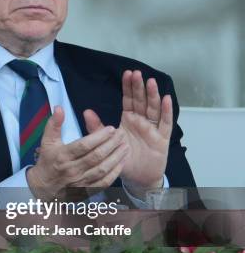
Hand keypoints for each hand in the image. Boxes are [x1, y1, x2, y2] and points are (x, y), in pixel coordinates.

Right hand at [26, 106, 128, 200]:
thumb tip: (59, 107)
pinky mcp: (87, 190)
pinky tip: (122, 162)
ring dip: (116, 157)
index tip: (110, 129)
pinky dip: (115, 173)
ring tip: (126, 146)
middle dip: (111, 144)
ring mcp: (80, 181)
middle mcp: (72, 169)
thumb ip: (54, 124)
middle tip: (121, 135)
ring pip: (102, 169)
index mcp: (63, 156)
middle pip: (96, 156)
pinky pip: (104, 182)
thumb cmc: (47, 161)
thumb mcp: (47, 141)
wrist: (43, 188)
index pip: (83, 145)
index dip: (98, 137)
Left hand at [85, 70, 172, 194]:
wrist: (138, 179)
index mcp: (129, 120)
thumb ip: (97, 128)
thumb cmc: (124, 159)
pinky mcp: (162, 138)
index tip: (126, 74)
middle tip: (137, 73)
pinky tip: (167, 99)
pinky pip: (165, 123)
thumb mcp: (107, 143)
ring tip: (150, 82)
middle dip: (139, 87)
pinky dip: (167, 111)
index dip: (128, 87)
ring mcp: (153, 128)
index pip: (129, 100)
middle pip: (142, 101)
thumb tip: (86, 111)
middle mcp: (141, 121)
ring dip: (153, 95)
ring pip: (154, 108)